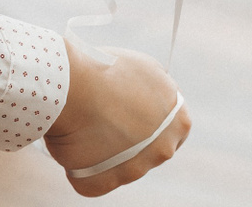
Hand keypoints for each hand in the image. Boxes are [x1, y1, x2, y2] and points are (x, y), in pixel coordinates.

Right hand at [43, 36, 189, 195]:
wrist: (72, 85)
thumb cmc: (106, 69)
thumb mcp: (146, 71)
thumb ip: (156, 92)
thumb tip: (147, 99)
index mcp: (179, 122)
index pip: (173, 130)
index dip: (149, 121)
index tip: (130, 112)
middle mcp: (163, 150)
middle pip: (146, 150)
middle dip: (127, 139)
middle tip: (102, 117)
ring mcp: (135, 170)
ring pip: (117, 164)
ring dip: (101, 150)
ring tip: (81, 122)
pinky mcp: (104, 182)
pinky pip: (90, 178)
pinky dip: (79, 164)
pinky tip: (71, 140)